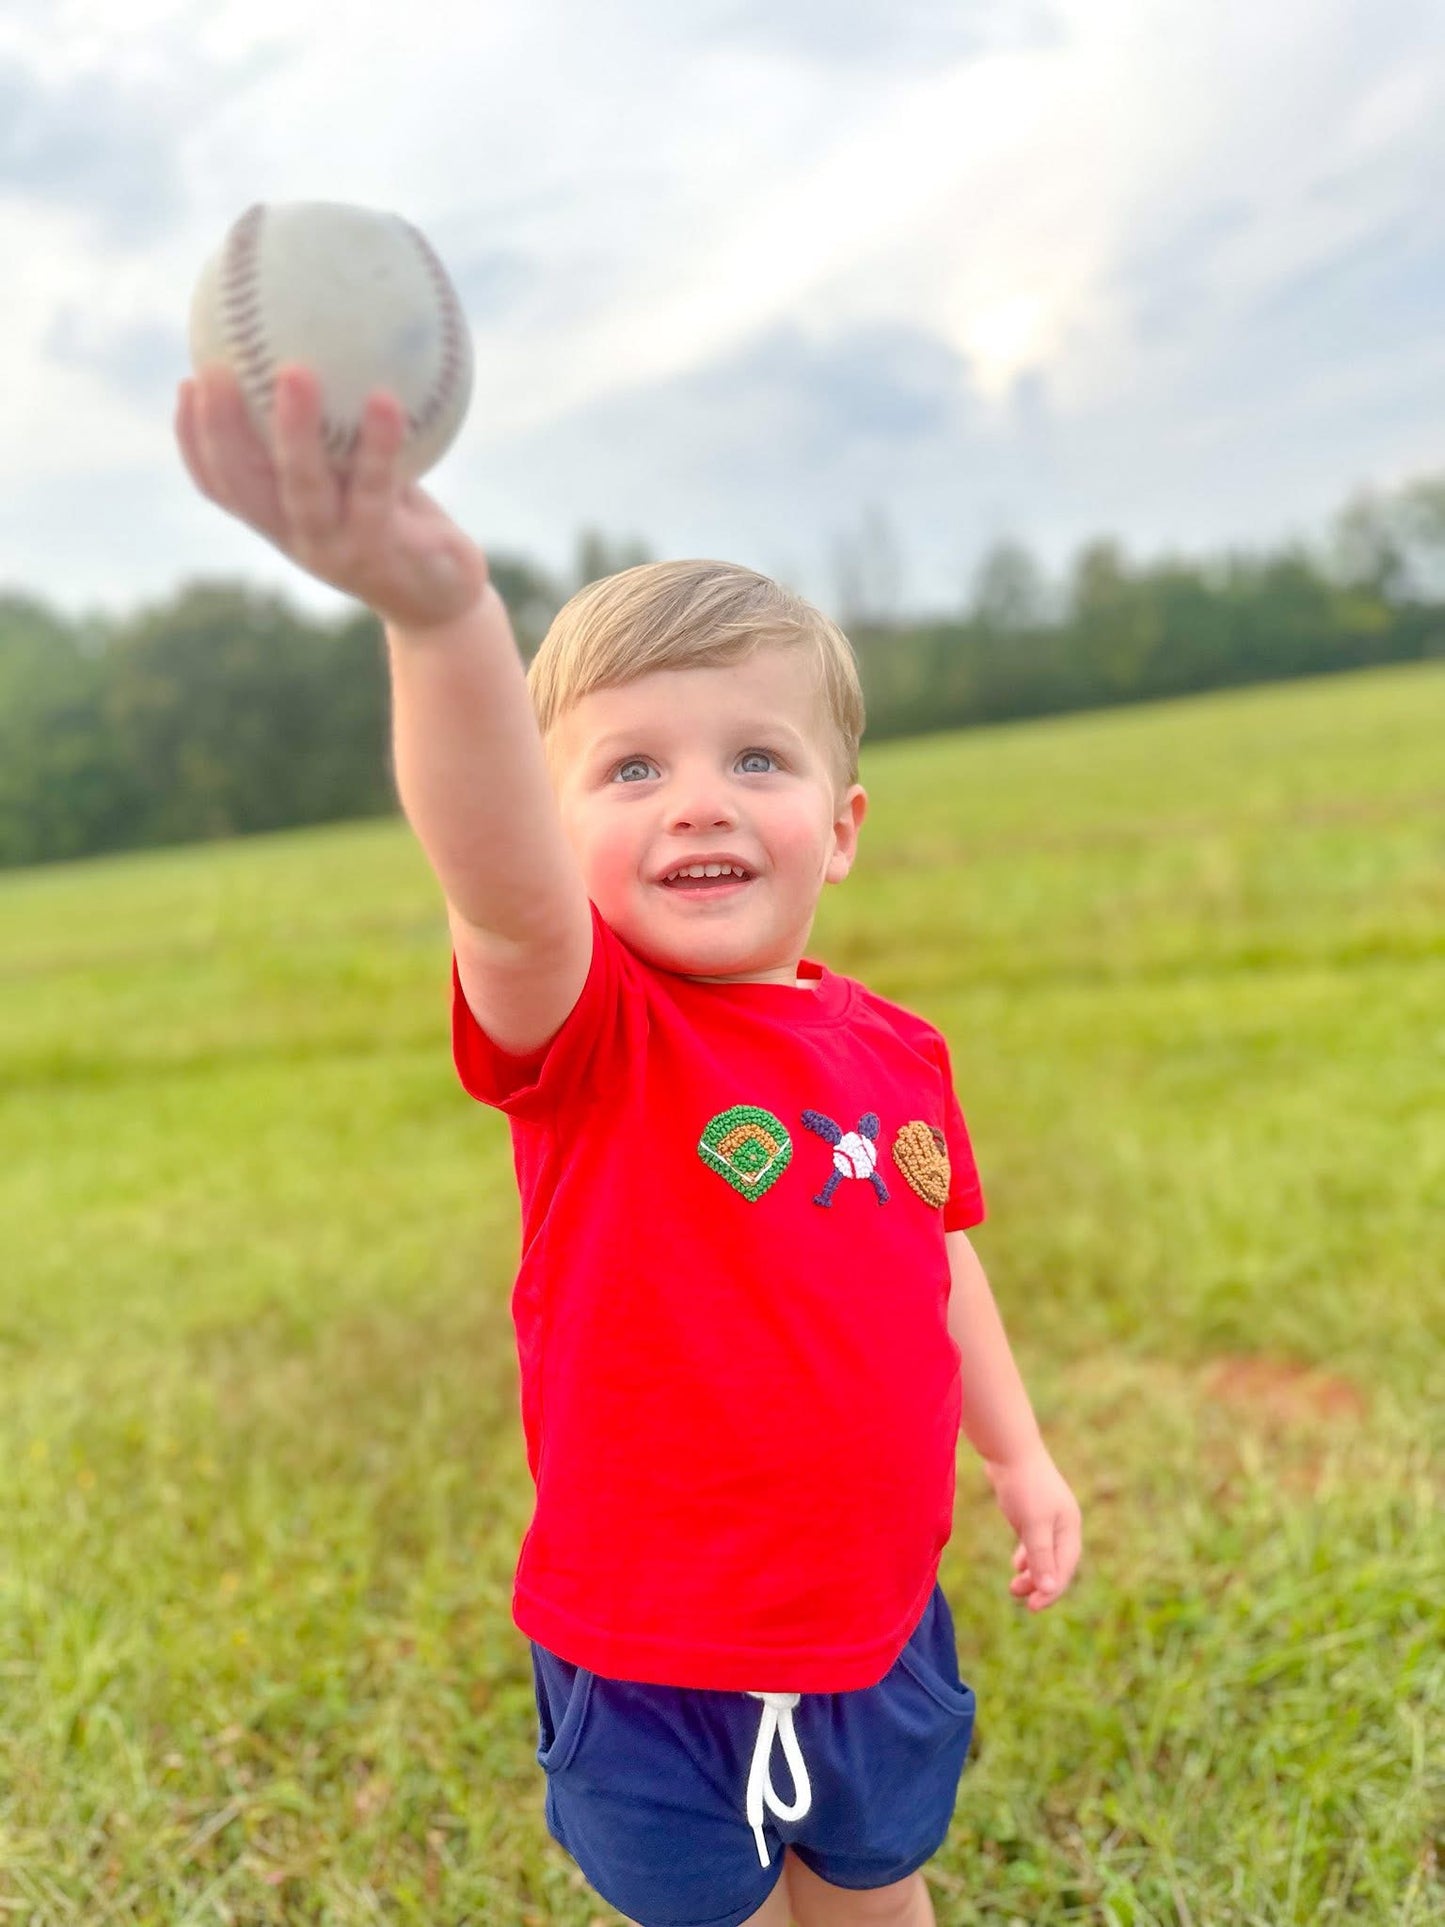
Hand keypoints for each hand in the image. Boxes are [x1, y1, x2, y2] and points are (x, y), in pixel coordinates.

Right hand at [175, 363, 491, 632]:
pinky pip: (377, 488)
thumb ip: (340, 436)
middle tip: (215, 367)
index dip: (194, 440)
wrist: (444, 603)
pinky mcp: (384, 550)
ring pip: (303, 487)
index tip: (188, 382)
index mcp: (282, 520)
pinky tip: (385, 399)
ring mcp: (339, 548)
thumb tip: (327, 352)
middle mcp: (300, 537)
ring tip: (295, 373)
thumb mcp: (365, 483)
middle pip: (244, 483)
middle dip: (220, 428)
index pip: (222, 485)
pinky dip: (379, 445)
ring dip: (294, 431)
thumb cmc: (403, 528)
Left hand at [984, 1442, 1081, 1612]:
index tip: (1033, 1607)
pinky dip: (1026, 1555)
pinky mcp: (1032, 1511)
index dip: (1051, 1591)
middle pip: (1056, 1564)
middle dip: (1039, 1583)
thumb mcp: (1033, 1525)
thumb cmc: (1024, 1486)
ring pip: (1044, 1554)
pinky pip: (1034, 1542)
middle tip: (1017, 1596)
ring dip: (1031, 1572)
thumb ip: (1041, 1557)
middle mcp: (1063, 1524)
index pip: (1065, 1568)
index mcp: (1070, 1527)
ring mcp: (1048, 1517)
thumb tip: (1049, 1589)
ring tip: (1014, 1587)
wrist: (1010, 1450)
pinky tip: (1016, 1563)